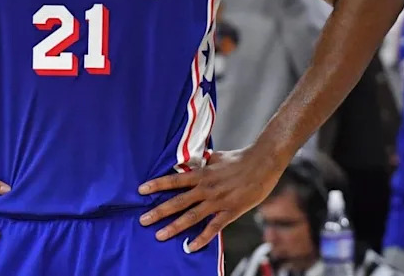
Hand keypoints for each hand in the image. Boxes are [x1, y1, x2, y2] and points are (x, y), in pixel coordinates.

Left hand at [138, 147, 284, 251]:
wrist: (263, 163)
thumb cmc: (240, 158)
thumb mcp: (216, 157)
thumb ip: (203, 162)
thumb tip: (192, 161)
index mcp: (201, 173)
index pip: (173, 180)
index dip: (156, 185)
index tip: (141, 191)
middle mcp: (206, 188)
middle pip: (177, 201)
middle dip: (159, 211)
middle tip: (143, 220)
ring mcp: (217, 201)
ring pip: (191, 217)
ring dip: (174, 227)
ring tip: (159, 235)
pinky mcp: (230, 211)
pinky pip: (213, 228)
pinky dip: (201, 238)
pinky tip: (190, 247)